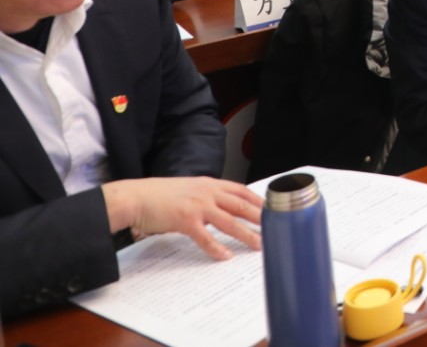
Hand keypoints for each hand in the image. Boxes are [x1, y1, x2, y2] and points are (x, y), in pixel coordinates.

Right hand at [101, 178, 262, 259]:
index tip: (273, 209)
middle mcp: (208, 193)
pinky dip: (216, 248)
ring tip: (259, 245)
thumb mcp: (189, 189)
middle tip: (277, 227)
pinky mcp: (185, 220)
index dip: (259, 200)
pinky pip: (205, 237)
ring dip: (246, 234)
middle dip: (261, 217)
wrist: (136, 197)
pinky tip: (225, 257)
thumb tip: (222, 209)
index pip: (242, 191)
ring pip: (230, 221)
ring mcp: (198, 206)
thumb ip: (207, 197)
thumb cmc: (160, 195)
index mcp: (210, 184)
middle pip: (242, 205)